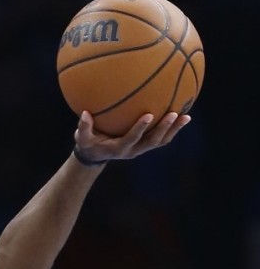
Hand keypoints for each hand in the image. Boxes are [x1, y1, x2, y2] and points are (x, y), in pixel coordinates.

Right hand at [73, 110, 189, 164]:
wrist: (97, 155)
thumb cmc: (89, 143)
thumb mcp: (82, 138)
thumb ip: (83, 127)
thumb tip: (84, 113)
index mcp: (119, 149)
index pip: (131, 139)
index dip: (140, 128)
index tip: (149, 115)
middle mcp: (133, 150)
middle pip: (152, 141)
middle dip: (163, 128)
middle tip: (173, 114)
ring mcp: (141, 148)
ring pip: (161, 141)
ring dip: (174, 130)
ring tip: (186, 116)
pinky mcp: (146, 144)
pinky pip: (162, 138)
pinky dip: (172, 129)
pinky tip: (182, 115)